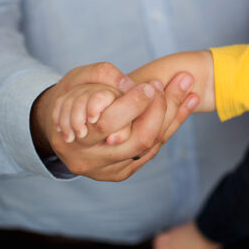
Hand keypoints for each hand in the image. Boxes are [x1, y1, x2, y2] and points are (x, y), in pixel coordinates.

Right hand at [31, 62, 199, 180]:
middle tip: (177, 82)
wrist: (61, 127)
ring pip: (151, 146)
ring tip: (188, 86)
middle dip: (162, 109)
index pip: (110, 123)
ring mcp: (108, 171)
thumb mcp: (76, 79)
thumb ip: (102, 76)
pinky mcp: (123, 171)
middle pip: (139, 140)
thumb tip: (131, 85)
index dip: (134, 103)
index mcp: (74, 139)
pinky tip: (187, 101)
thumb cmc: (70, 97)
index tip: (150, 84)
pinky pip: (153, 149)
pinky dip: (172, 124)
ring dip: (174, 115)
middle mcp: (91, 161)